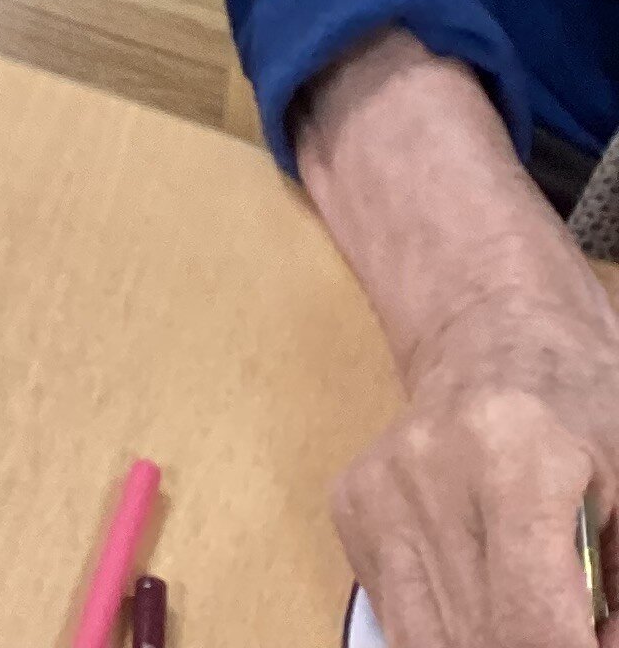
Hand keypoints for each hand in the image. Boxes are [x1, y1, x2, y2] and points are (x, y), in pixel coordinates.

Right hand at [336, 293, 618, 647]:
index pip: (532, 625)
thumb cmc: (584, 402)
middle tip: (572, 624)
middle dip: (532, 647)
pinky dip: (448, 626)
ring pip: (425, 641)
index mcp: (515, 457)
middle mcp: (431, 472)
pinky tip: (482, 586)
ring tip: (525, 612)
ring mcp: (380, 489)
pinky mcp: (351, 503)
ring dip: (483, 643)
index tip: (594, 643)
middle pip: (480, 639)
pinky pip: (397, 613)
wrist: (495, 328)